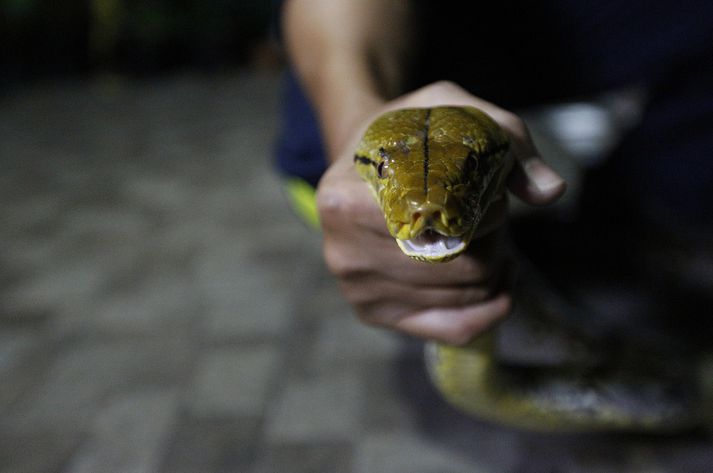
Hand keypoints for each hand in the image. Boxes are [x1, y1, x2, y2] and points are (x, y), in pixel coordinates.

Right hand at [316, 81, 565, 344]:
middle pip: (460, 268)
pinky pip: (452, 329)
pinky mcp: (375, 314)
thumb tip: (551, 192)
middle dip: (494, 240)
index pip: (443, 226)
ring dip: (492, 265)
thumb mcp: (453, 111)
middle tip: (491, 215)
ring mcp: (358, 291)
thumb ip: (506, 138)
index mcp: (346, 202)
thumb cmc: (409, 137)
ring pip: (465, 296)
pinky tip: (499, 284)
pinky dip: (489, 311)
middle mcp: (344, 254)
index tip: (492, 193)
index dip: (485, 212)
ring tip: (482, 236)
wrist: (362, 164)